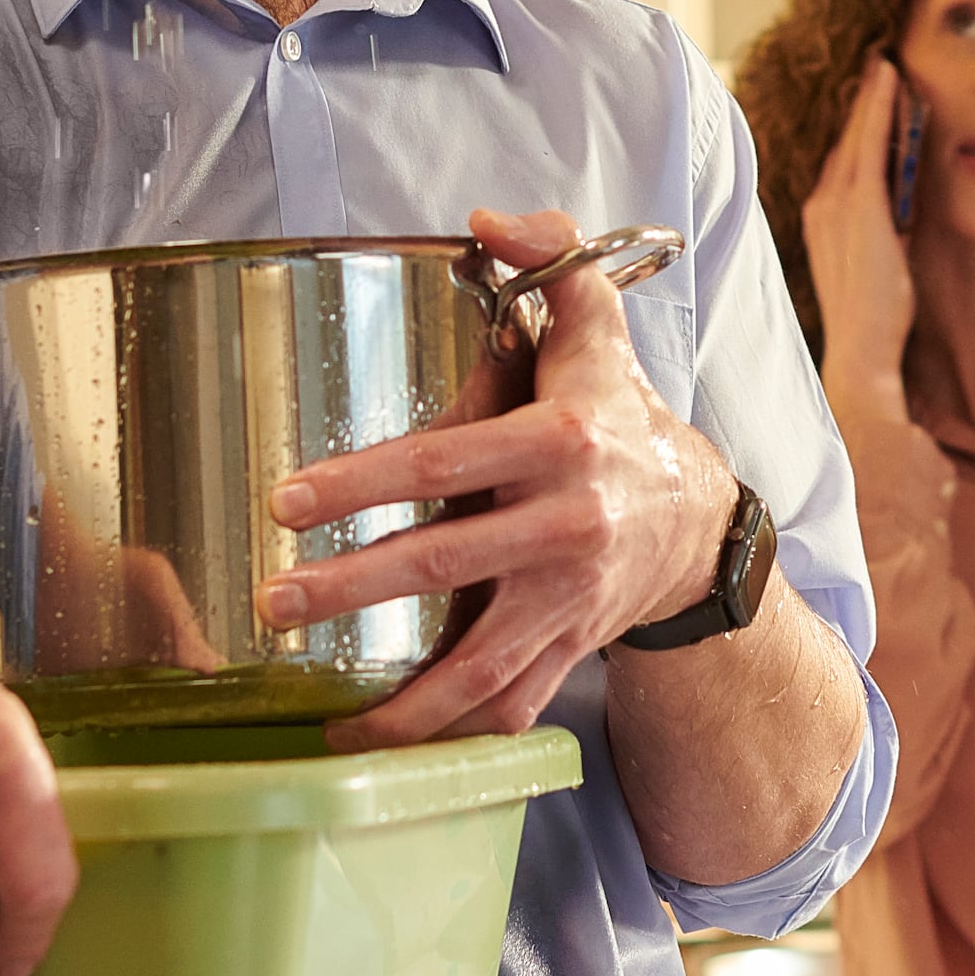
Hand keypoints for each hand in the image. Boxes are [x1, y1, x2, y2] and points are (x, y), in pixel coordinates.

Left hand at [264, 207, 739, 751]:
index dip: (361, 481)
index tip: (286, 502)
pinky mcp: (570, 654)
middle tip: (274, 604)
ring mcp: (570, 601)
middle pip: (446, 564)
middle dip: (352, 590)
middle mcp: (568, 528)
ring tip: (326, 723)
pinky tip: (379, 751)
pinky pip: (507, 709)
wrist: (700, 522)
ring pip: (480, 667)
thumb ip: (547, 258)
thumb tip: (485, 224)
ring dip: (400, 702)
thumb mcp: (594, 326)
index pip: (444, 461)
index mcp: (559, 444)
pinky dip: (448, 740)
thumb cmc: (619, 416)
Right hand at [797, 60, 915, 421]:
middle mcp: (822, 203)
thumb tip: (902, 205)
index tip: (873, 99)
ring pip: (857, 135)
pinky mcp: (860, 204)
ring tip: (887, 66)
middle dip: (864, 102)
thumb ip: (885, 228)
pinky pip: (870, 143)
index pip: (842, 160)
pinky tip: (891, 82)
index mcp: (823, 218)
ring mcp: (836, 202)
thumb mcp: (879, 260)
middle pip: (846, 140)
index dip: (858, 126)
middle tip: (881, 65)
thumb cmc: (876, 315)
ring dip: (873, 97)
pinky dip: (879, 109)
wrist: (861, 347)